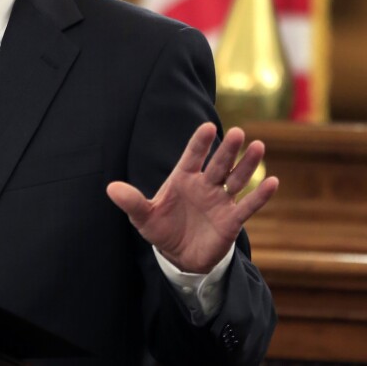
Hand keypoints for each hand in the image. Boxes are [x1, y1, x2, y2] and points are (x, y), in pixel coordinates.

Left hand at [106, 122, 277, 273]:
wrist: (179, 256)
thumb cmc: (161, 229)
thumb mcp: (143, 217)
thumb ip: (131, 201)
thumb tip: (111, 188)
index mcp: (182, 178)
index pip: (192, 156)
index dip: (200, 142)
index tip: (207, 127)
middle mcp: (204, 185)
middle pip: (218, 163)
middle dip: (227, 149)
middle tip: (239, 133)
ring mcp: (220, 201)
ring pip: (236, 179)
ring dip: (247, 165)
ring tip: (258, 146)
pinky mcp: (231, 220)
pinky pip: (248, 206)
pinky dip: (260, 195)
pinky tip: (273, 182)